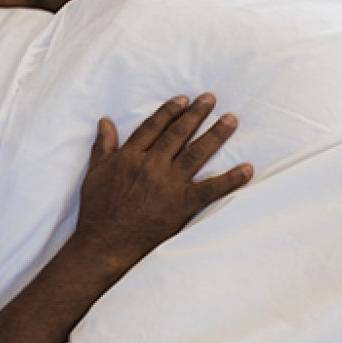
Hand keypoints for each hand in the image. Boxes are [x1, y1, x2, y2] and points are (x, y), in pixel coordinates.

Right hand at [74, 93, 251, 269]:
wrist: (105, 243)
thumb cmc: (97, 210)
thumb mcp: (94, 173)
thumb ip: (103, 146)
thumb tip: (105, 121)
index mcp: (130, 157)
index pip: (153, 126)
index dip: (169, 111)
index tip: (183, 99)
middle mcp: (151, 165)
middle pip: (178, 134)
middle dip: (196, 114)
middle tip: (211, 99)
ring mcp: (168, 184)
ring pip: (196, 153)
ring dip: (216, 134)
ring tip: (231, 120)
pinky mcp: (181, 204)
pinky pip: (211, 189)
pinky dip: (231, 180)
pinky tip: (247, 169)